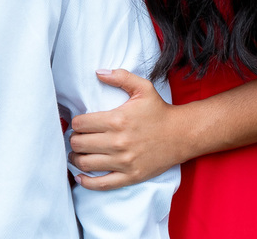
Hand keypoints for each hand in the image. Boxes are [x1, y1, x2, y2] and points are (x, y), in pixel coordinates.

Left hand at [68, 69, 184, 190]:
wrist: (182, 134)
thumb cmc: (160, 110)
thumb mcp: (143, 88)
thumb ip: (120, 77)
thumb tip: (98, 72)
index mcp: (117, 120)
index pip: (80, 124)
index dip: (75, 123)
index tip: (78, 124)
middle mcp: (118, 142)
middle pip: (79, 144)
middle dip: (73, 140)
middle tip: (76, 138)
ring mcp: (124, 161)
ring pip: (86, 163)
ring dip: (75, 158)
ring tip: (76, 154)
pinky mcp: (130, 176)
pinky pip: (102, 184)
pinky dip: (87, 182)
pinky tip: (80, 176)